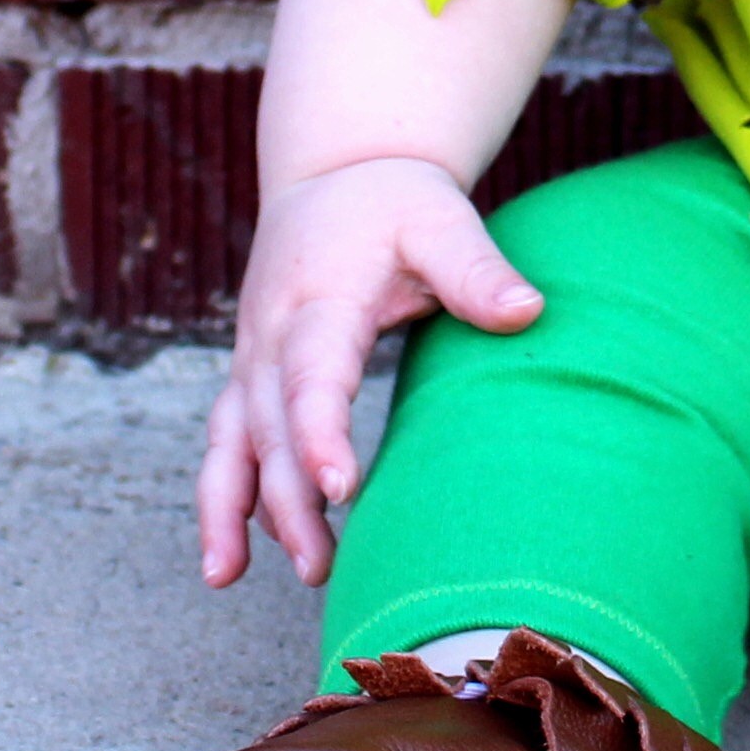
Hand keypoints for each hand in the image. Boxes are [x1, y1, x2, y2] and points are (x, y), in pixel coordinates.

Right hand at [193, 154, 544, 588]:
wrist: (335, 173)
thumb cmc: (394, 204)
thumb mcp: (439, 219)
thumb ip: (476, 268)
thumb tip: (528, 310)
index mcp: (318, 300)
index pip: (312, 375)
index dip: (320, 432)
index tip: (339, 487)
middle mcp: (270, 335)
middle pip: (267, 426)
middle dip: (283, 499)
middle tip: (318, 568)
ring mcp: (252, 358)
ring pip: (226, 439)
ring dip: (226, 507)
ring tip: (228, 577)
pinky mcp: (249, 376)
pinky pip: (224, 441)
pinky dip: (221, 495)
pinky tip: (231, 555)